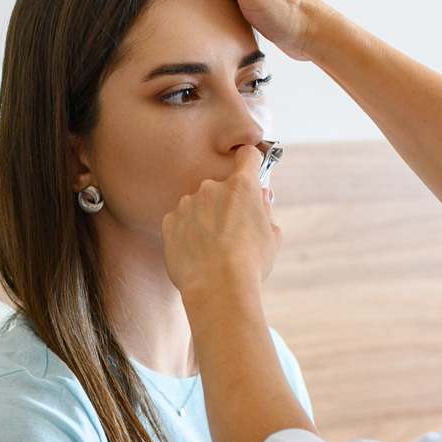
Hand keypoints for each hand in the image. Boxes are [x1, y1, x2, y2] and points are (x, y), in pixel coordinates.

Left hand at [163, 145, 282, 300]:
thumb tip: (262, 196)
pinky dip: (187, 233)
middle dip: (226, 203)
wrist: (217, 287)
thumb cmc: (250, 262)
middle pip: (220, 187)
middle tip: (232, 231)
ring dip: (204, 218)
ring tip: (213, 249)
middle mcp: (211, 187)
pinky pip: (180, 221)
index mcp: (241, 186)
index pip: (246, 155)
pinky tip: (197, 253)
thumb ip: (265, 210)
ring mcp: (187, 203)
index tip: (249, 170)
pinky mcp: (170, 221)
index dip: (249, 161)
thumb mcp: (271, 236)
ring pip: (198, 205)